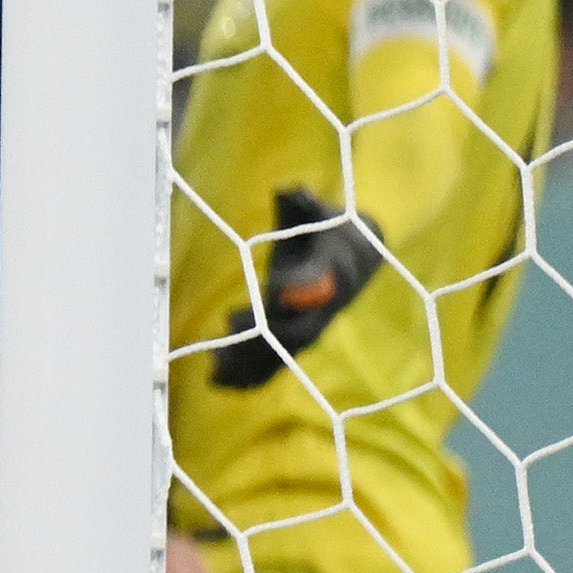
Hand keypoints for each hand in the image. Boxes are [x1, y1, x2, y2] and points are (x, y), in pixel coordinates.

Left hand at [209, 181, 386, 391]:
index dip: (298, 288)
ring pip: (279, 354)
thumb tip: (289, 190)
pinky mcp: (292, 340)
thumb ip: (303, 203)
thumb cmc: (332, 226)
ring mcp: (307, 328)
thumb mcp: (321, 210)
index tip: (275, 287)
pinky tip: (216, 382)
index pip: (314, 286)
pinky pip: (273, 363)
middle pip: (292, 330)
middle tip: (227, 327)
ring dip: (247, 364)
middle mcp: (318, 309)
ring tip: (212, 371)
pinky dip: (248, 376)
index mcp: (329, 276)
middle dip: (261, 334)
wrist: (360, 253)